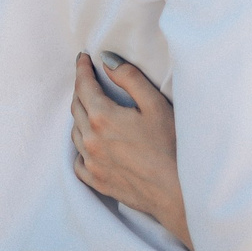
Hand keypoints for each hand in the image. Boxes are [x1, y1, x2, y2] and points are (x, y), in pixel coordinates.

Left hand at [70, 54, 191, 250]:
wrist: (176, 192)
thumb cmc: (171, 146)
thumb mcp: (155, 104)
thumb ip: (129, 78)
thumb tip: (107, 60)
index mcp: (103, 117)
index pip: (84, 86)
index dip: (82, 69)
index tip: (82, 58)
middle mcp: (91, 140)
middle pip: (77, 107)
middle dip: (81, 90)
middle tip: (88, 80)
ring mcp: (91, 163)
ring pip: (75, 133)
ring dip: (80, 116)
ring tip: (90, 108)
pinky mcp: (97, 181)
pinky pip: (78, 161)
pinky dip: (80, 147)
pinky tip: (90, 144)